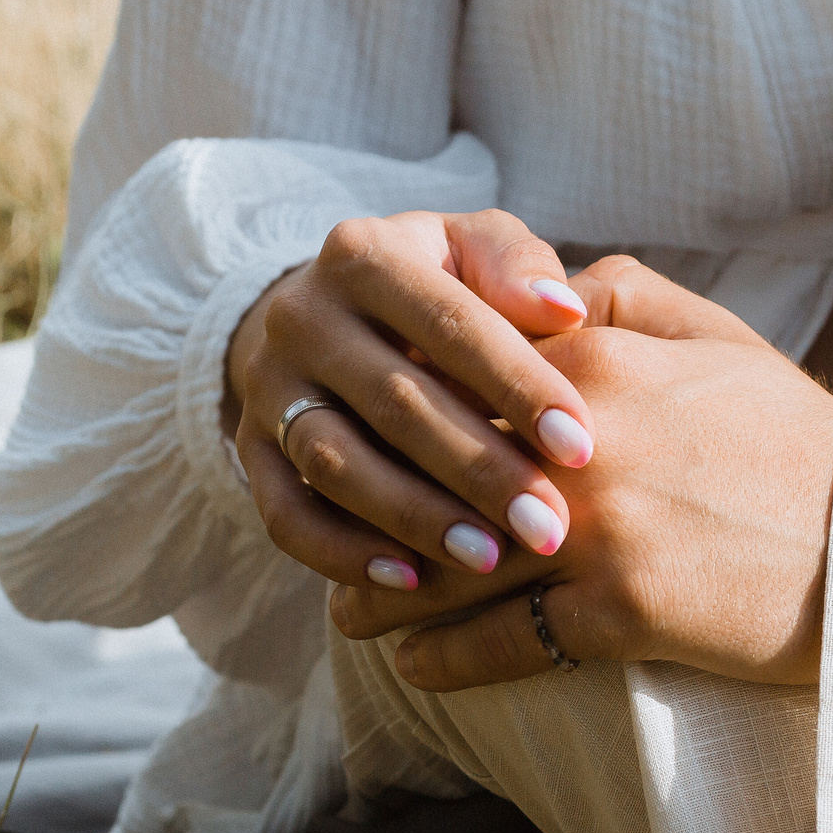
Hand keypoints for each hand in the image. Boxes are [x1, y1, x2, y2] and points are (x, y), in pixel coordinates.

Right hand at [226, 209, 599, 593]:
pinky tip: (410, 582)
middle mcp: (301, 316)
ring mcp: (268, 387)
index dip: (519, 387)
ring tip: (488, 559)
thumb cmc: (437, 286)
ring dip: (414, 517)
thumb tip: (565, 311)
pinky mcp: (251, 451)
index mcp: (362, 255)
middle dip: (478, 469)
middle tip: (548, 526)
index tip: (581, 448)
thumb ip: (517, 266)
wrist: (329, 316)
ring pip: (336, 462)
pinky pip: (286, 515)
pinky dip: (342, 554)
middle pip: (394, 401)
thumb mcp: (474, 250)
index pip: (449, 323)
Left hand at [328, 258, 832, 689]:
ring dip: (390, 592)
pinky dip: (448, 660)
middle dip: (374, 504)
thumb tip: (554, 286)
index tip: (357, 424)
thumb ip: (626, 297)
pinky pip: (504, 640)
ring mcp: (596, 531)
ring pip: (452, 563)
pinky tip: (416, 669)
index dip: (399, 403)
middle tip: (330, 529)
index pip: (460, 371)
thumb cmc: (801, 441)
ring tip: (351, 611)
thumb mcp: (721, 340)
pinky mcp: (620, 612)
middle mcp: (582, 442)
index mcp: (600, 362)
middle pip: (436, 472)